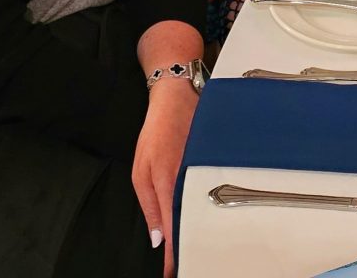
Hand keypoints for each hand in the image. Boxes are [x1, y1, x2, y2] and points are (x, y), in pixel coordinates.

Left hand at [131, 78, 199, 276]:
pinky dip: (214, 208)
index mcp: (168, 182)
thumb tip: (157, 239)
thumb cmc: (156, 132)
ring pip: (208, 209)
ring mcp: (206, 171)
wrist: (177, 96)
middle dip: (192, 246)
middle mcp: (191, 179)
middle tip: (190, 262)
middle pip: (195, 223)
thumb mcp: (140, 169)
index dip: (175, 255)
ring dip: (205, 229)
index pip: (174, 229)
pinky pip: (216, 192)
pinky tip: (214, 218)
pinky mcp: (217, 164)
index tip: (174, 272)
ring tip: (202, 246)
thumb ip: (149, 206)